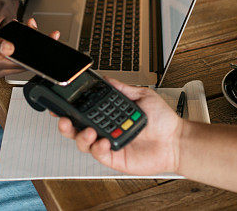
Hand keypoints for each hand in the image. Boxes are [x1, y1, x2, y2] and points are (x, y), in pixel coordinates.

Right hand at [0, 18, 60, 79]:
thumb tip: (11, 47)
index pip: (21, 63)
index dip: (37, 54)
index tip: (50, 43)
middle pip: (24, 62)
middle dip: (38, 47)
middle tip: (52, 34)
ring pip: (19, 58)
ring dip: (28, 44)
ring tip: (33, 25)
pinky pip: (12, 56)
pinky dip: (19, 45)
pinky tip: (21, 30)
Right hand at [57, 78, 185, 175]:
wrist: (176, 140)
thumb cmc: (162, 120)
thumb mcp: (142, 96)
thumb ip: (123, 88)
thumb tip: (107, 79)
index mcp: (109, 114)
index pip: (85, 110)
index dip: (70, 108)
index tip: (60, 102)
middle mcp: (106, 129)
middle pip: (77, 128)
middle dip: (66, 124)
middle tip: (65, 119)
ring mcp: (108, 144)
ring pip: (84, 143)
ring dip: (81, 136)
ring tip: (90, 130)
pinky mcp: (114, 158)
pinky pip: (99, 154)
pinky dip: (97, 148)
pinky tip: (103, 141)